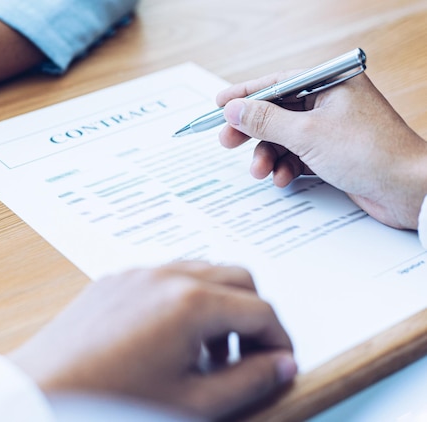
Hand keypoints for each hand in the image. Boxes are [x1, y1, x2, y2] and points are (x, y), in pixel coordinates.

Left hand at [10, 261, 296, 419]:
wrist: (43, 392)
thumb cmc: (113, 401)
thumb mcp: (193, 403)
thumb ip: (249, 381)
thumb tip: (282, 366)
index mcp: (191, 303)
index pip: (261, 311)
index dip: (279, 341)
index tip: (279, 365)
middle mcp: (166, 275)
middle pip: (237, 278)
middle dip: (252, 315)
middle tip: (247, 357)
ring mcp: (137, 273)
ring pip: (202, 272)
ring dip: (218, 305)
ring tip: (206, 354)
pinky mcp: (115, 280)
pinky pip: (165, 276)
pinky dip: (184, 299)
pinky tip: (170, 340)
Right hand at [217, 72, 426, 229]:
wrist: (407, 190)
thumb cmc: (370, 153)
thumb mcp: (307, 134)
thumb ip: (265, 120)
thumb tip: (234, 109)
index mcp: (330, 83)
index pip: (277, 83)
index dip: (246, 94)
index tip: (219, 105)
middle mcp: (331, 102)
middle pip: (277, 112)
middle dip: (253, 131)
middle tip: (227, 142)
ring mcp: (332, 129)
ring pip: (285, 137)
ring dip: (269, 155)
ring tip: (259, 171)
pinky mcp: (333, 153)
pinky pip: (298, 155)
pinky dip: (287, 167)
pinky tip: (283, 179)